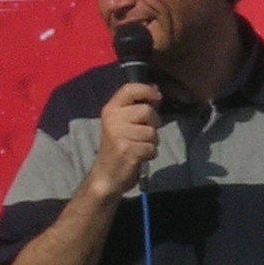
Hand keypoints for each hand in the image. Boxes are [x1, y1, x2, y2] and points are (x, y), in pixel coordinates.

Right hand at [89, 82, 162, 197]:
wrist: (106, 176)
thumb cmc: (118, 147)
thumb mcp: (123, 123)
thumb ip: (138, 106)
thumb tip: (156, 88)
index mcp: (110, 109)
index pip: (130, 88)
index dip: (147, 90)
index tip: (157, 97)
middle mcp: (112, 119)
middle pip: (147, 111)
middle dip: (153, 124)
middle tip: (144, 134)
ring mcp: (118, 135)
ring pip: (152, 132)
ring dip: (152, 142)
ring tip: (139, 147)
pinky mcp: (127, 150)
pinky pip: (152, 148)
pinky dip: (150, 154)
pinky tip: (139, 157)